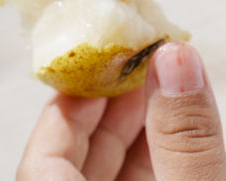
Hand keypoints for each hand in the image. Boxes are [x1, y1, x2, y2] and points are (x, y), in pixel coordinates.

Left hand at [18, 42, 225, 180]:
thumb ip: (185, 135)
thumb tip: (174, 57)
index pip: (40, 162)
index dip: (67, 109)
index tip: (102, 68)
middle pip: (70, 168)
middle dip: (108, 115)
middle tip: (142, 68)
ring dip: (136, 136)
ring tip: (167, 90)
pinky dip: (155, 162)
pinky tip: (180, 133)